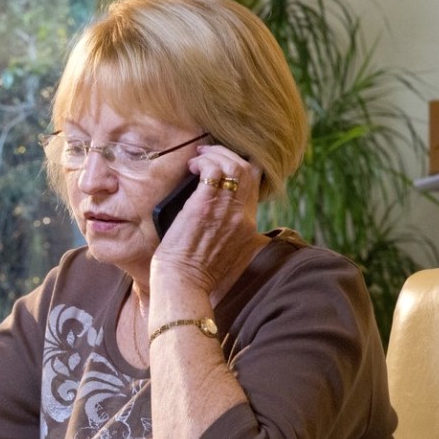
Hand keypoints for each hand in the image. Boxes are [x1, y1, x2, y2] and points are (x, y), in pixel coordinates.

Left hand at [153, 144, 264, 295]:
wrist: (183, 284)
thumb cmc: (192, 272)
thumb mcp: (221, 250)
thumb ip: (224, 229)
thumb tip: (210, 210)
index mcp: (247, 227)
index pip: (255, 186)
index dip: (243, 168)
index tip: (225, 164)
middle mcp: (243, 217)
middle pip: (248, 171)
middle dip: (228, 155)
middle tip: (208, 153)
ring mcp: (226, 211)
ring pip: (234, 166)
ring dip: (215, 154)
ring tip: (199, 156)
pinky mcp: (205, 206)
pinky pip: (213, 171)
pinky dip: (204, 162)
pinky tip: (192, 165)